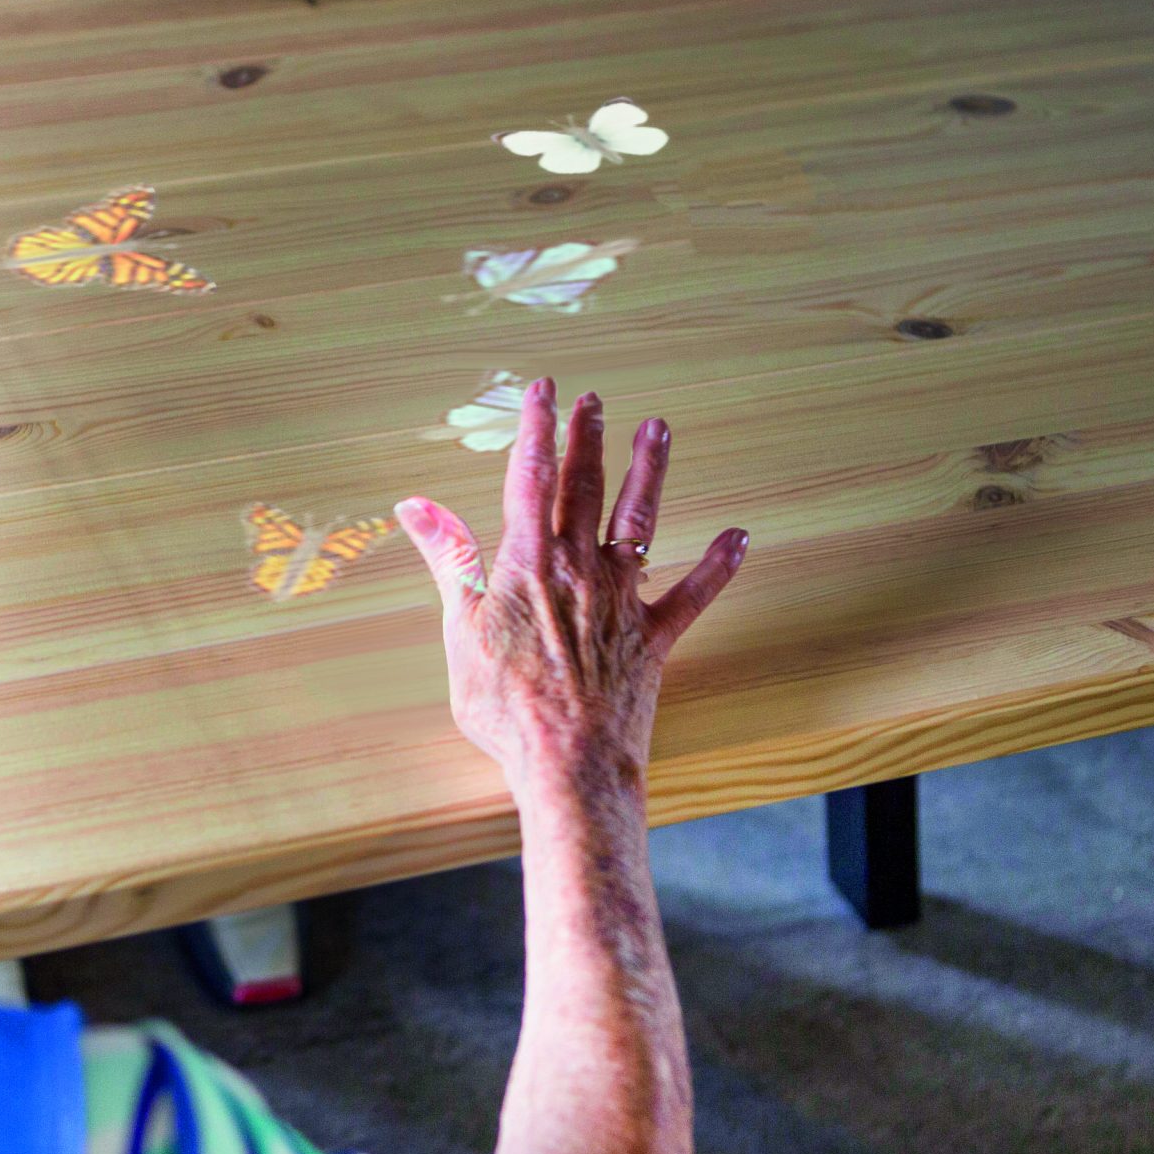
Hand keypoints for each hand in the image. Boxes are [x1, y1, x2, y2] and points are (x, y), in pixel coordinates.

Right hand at [396, 378, 745, 794]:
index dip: (537, 430)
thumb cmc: (505, 706)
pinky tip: (737, 537)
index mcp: (529, 564)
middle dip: (589, 438)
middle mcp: (581, 570)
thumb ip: (449, 559)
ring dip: (650, 473)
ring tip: (658, 430)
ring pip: (639, 522)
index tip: (543, 391)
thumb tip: (416, 504)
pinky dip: (716, 566)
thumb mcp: (459, 629)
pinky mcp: (653, 638)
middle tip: (594, 399)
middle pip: (586, 488)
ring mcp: (622, 601)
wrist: (569, 761)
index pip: (531, 479)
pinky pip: (691, 595)